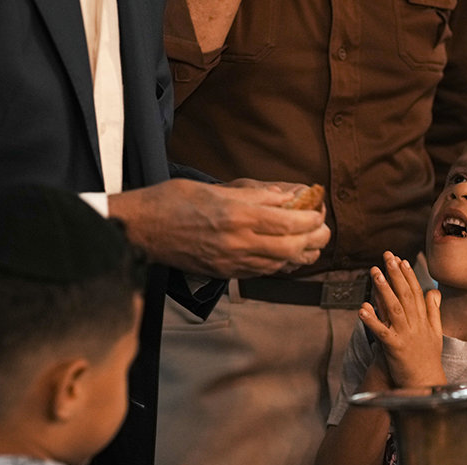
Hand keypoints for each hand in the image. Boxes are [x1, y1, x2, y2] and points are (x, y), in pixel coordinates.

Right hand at [109, 179, 329, 277]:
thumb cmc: (172, 201)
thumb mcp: (214, 189)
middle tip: (324, 231)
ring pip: (280, 264)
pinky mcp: (225, 273)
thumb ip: (253, 195)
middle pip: (292, 247)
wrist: (141, 230)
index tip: (320, 213)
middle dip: (315, 240)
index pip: (288, 222)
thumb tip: (286, 197)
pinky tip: (288, 256)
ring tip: (313, 245)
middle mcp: (238, 242)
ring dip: (302, 255)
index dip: (311, 220)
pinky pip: (262, 272)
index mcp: (237, 215)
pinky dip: (281, 264)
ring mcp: (232, 261)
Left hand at [358, 251, 445, 388]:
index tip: (401, 260)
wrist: (425, 384)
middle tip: (387, 257)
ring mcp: (406, 335)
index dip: (408, 275)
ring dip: (384, 290)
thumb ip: (433, 311)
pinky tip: (362, 308)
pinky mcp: (395, 348)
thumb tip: (434, 291)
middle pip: (405, 295)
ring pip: (394, 308)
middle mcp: (416, 325)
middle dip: (395, 274)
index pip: (416, 293)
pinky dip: (371, 320)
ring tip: (375, 273)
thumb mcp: (436, 333)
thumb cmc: (428, 359)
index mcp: (424, 320)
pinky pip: (381, 331)